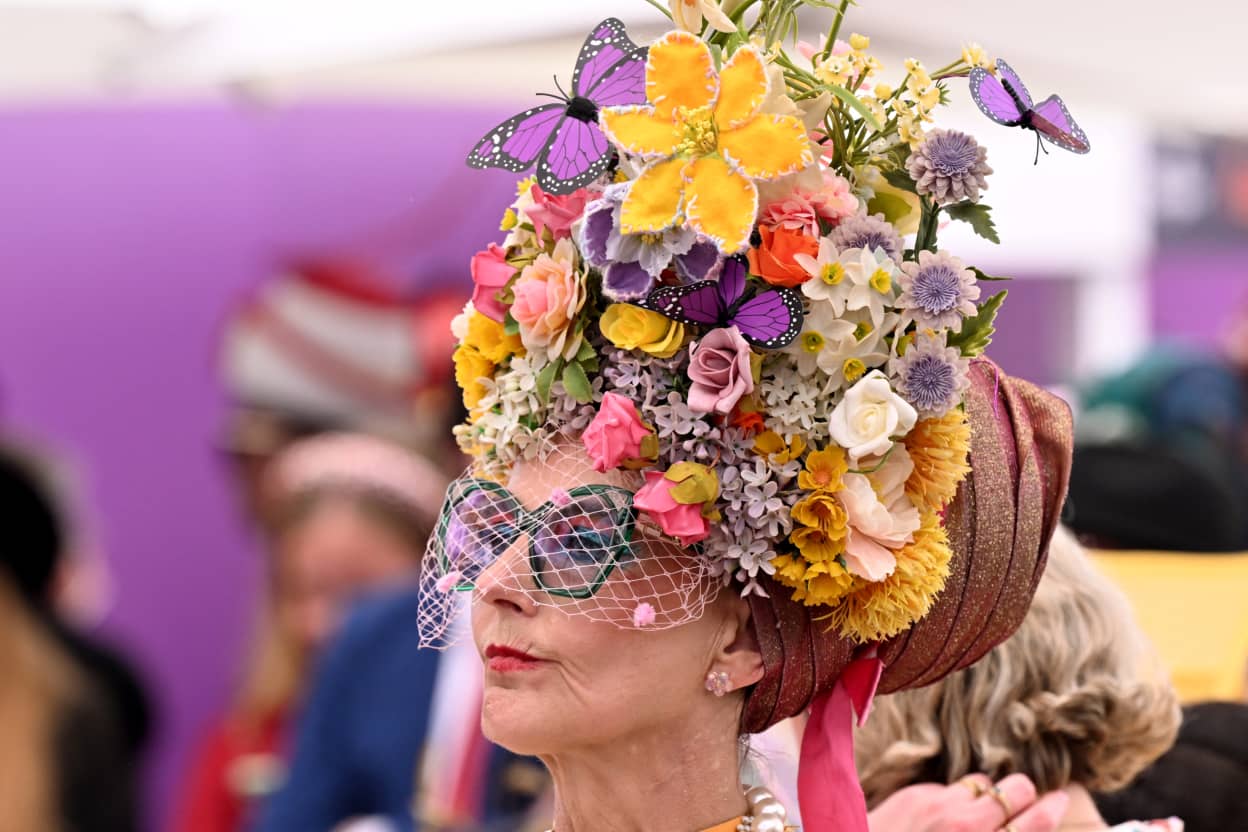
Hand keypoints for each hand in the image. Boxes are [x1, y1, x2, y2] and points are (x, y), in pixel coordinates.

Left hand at [867, 773, 1070, 831]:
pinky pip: (946, 787)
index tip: (1058, 799)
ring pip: (980, 782)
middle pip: (1016, 789)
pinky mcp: (915, 793)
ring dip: (983, 795)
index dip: (1051, 810)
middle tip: (1019, 801)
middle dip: (1021, 793)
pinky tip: (935, 818)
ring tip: (973, 813)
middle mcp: (966, 825)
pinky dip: (949, 798)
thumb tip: (1012, 825)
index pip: (1034, 825)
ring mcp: (940, 806)